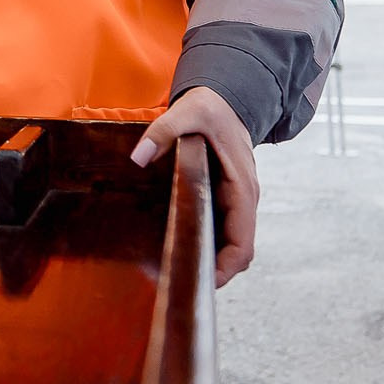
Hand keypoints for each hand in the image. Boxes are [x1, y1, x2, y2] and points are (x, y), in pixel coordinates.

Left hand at [131, 86, 257, 287]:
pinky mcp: (225, 198)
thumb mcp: (188, 113)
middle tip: (179, 284)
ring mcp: (236, 201)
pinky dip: (206, 243)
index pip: (243, 243)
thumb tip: (139, 157)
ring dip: (210, 259)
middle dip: (215, 271)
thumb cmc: (211, 108)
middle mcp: (244, 200)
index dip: (225, 268)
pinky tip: (178, 247)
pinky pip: (220, 230)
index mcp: (242, 188)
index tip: (201, 283)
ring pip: (230, 243)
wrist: (226, 99)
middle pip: (237, 251)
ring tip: (175, 273)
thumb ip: (163, 131)